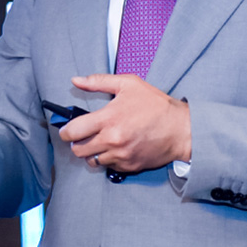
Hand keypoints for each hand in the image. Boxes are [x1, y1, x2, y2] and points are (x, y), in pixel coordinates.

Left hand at [58, 74, 190, 172]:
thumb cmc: (156, 106)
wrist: (181, 130)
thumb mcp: (128, 85)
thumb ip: (99, 81)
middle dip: (75, 143)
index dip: (65, 131)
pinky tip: (114, 148)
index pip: (73, 131)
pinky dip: (108, 159)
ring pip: (91, 161)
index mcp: (108, 119)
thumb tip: (76, 80)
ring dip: (91, 153)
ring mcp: (121, 155)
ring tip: (98, 142)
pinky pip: (109, 166)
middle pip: (78, 150)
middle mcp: (112, 140)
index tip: (66, 130)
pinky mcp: (130, 166)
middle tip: (82, 137)